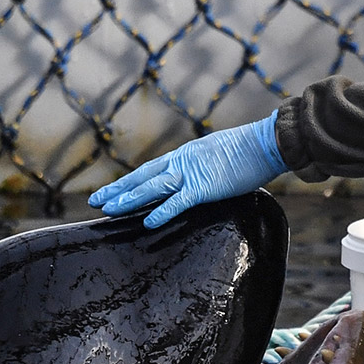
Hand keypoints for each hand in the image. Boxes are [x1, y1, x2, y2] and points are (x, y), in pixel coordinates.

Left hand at [88, 119, 285, 228]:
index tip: (111, 191)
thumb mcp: (217, 156)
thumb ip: (203, 168)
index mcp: (185, 156)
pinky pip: (179, 201)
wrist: (267, 143)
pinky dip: (163, 211)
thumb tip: (201, 178)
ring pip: (152, 188)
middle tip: (95, 201)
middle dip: (118, 190)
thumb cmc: (249, 151)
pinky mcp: (205, 186)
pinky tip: (147, 221)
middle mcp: (182, 162)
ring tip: (108, 209)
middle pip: (142, 178)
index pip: (150, 170)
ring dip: (129, 198)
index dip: (128, 181)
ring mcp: (192, 173)